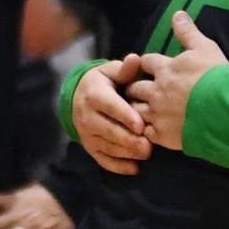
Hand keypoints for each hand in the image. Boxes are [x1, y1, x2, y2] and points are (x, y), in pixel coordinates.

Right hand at [74, 55, 150, 174]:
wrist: (80, 97)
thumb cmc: (107, 82)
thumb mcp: (113, 72)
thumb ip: (125, 69)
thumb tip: (135, 59)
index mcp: (94, 94)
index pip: (109, 106)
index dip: (124, 116)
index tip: (140, 125)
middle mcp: (86, 115)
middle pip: (107, 130)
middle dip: (127, 139)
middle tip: (148, 145)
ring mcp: (86, 133)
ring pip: (106, 146)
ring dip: (125, 153)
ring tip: (146, 154)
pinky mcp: (90, 146)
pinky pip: (102, 159)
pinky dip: (117, 166)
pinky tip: (134, 169)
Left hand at [129, 11, 228, 150]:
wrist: (227, 109)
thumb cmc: (218, 76)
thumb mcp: (206, 48)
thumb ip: (188, 32)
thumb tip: (177, 13)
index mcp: (165, 69)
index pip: (146, 62)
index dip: (148, 64)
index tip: (151, 67)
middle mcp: (156, 91)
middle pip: (135, 88)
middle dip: (137, 88)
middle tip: (143, 90)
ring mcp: (157, 114)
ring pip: (136, 110)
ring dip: (138, 109)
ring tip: (145, 110)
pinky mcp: (162, 135)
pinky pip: (147, 132)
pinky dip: (148, 130)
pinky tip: (155, 129)